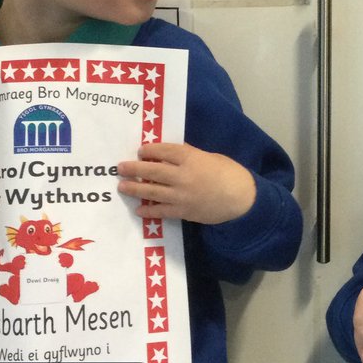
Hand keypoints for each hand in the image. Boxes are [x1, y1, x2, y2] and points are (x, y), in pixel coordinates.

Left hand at [117, 142, 255, 223]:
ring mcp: (182, 195)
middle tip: (120, 168)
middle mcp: (183, 176)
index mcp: (192, 158)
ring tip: (122, 186)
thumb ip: (190, 156)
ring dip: (135, 188)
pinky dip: (149, 210)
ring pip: (152, 191)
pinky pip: (161, 211)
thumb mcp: (210, 157)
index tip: (140, 150)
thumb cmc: (229, 173)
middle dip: (134, 169)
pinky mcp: (184, 211)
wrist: (242, 199)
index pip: (164, 151)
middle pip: (153, 170)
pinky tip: (138, 209)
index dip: (150, 150)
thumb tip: (169, 156)